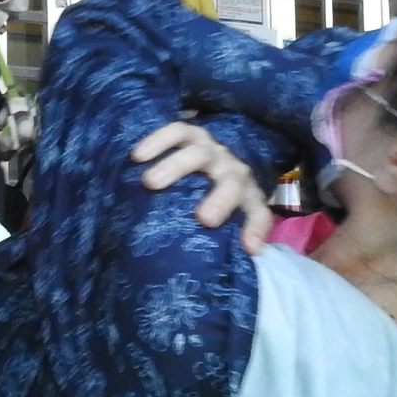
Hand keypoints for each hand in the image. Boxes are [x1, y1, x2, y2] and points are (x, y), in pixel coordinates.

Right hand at [131, 121, 272, 252]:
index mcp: (247, 196)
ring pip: (199, 154)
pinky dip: (158, 141)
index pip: (258, 213)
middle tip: (203, 218)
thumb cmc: (216, 199)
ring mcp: (212, 150)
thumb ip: (228, 241)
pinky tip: (138, 156)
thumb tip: (232, 264)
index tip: (249, 247)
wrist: (213, 159)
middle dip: (220, 200)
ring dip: (176, 167)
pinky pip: (177, 132)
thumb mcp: (228, 219)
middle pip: (231, 183)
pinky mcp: (192, 134)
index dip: (256, 229)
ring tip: (150, 182)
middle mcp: (232, 170)